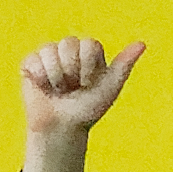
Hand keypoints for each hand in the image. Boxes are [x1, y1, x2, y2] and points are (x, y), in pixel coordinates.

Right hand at [20, 37, 144, 135]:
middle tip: (73, 87)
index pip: (89, 45)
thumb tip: (142, 44)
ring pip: (50, 50)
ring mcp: (49, 55)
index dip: (89, 67)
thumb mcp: (110, 88)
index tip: (89, 83)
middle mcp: (70, 49)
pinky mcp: (30, 63)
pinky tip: (45, 88)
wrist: (63, 128)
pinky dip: (41, 78)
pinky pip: (33, 60)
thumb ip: (124, 65)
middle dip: (72, 71)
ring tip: (59, 89)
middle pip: (69, 44)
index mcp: (90, 52)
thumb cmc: (88, 109)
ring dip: (56, 77)